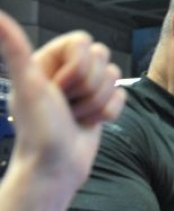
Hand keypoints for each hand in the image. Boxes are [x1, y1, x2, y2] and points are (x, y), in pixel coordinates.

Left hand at [0, 12, 125, 186]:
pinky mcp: (100, 104)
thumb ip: (15, 49)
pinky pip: (121, 96)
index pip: (84, 42)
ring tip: (75, 116)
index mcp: (48, 60)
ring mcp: (84, 88)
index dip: (78, 66)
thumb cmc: (39, 131)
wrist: (56, 168)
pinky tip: (89, 123)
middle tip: (67, 104)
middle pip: (101, 58)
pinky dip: (109, 113)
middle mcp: (66, 71)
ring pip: (114, 77)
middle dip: (89, 87)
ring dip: (97, 103)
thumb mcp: (28, 86)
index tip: (60, 88)